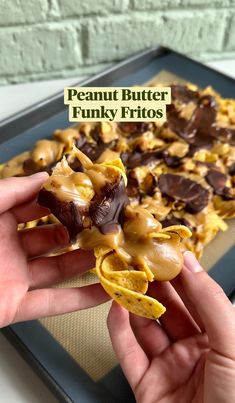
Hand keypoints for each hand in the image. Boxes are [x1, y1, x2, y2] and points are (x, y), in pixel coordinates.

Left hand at [0, 172, 108, 327]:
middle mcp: (8, 246)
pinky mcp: (15, 305)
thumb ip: (10, 190)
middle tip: (106, 223)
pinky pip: (52, 303)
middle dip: (80, 229)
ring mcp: (13, 276)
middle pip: (52, 236)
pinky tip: (104, 292)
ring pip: (58, 267)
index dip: (60, 198)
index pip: (35, 204)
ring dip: (86, 261)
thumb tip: (45, 176)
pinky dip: (80, 299)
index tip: (87, 193)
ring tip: (113, 250)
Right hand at [108, 252, 234, 402]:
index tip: (162, 252)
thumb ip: (211, 301)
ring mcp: (168, 368)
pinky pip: (128, 354)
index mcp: (219, 338)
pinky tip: (115, 309)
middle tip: (137, 261)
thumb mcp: (233, 344)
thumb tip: (191, 263)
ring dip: (132, 303)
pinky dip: (118, 330)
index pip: (195, 297)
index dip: (179, 274)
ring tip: (122, 279)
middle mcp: (193, 351)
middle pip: (168, 309)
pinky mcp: (146, 386)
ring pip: (145, 328)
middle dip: (152, 284)